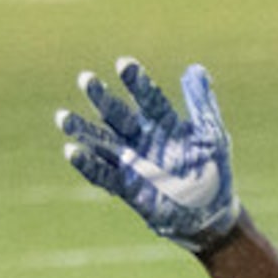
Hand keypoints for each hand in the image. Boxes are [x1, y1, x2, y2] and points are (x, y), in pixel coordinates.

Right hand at [56, 57, 241, 251]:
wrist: (212, 214)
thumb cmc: (213, 172)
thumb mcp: (212, 137)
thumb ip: (202, 105)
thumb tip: (195, 69)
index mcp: (162, 123)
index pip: (147, 97)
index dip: (136, 82)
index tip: (124, 63)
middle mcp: (142, 138)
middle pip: (118, 114)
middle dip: (101, 98)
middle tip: (85, 79)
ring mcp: (132, 162)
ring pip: (102, 141)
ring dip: (83, 130)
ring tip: (63, 117)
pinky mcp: (127, 186)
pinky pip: (103, 174)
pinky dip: (88, 164)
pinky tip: (71, 151)